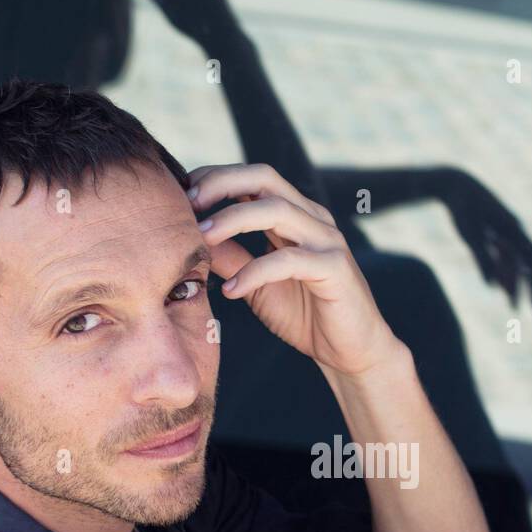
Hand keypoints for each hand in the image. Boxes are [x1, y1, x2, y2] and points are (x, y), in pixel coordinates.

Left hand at [188, 162, 401, 377]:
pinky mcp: (335, 269)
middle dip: (222, 183)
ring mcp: (327, 241)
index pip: (254, 179)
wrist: (350, 353)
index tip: (181, 194)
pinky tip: (230, 291)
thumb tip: (192, 239)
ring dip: (233, 218)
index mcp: (296, 217)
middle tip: (188, 203)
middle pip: (265, 179)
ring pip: (277, 210)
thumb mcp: (256, 284)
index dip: (216, 178)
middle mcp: (313, 220)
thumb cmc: (305, 316)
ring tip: (201, 238)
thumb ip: (230, 258)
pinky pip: (289, 260)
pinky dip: (254, 272)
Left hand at [432, 168, 531, 309]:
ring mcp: (503, 235)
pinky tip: (501, 290)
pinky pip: (503, 260)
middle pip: (529, 265)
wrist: (455, 184)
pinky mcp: (492, 235)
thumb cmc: (463, 207)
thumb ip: (482, 260)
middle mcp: (514, 234)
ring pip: (515, 265)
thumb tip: (491, 287)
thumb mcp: (471, 234)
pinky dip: (504, 275)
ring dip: (515, 286)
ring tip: (514, 307)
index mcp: (515, 232)